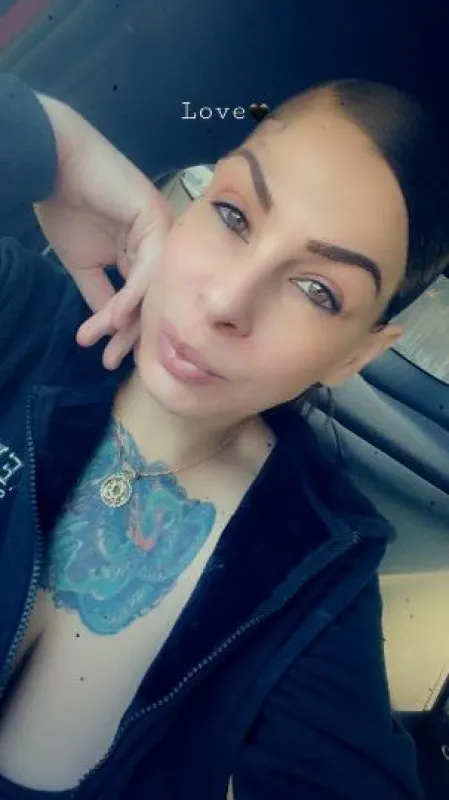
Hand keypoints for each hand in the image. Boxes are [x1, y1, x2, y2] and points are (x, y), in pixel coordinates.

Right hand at [33, 94, 172, 368]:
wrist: (51, 163)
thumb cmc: (66, 206)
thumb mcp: (83, 264)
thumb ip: (100, 294)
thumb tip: (108, 326)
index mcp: (143, 251)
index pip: (142, 298)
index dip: (127, 329)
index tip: (110, 358)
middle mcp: (158, 243)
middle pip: (152, 297)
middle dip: (132, 333)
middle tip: (115, 363)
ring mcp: (161, 230)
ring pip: (151, 288)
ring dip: (129, 321)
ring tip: (109, 349)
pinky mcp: (156, 218)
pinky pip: (146, 267)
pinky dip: (131, 295)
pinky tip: (114, 318)